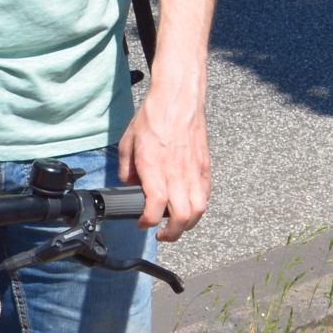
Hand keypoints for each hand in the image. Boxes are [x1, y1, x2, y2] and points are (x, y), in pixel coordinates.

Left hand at [117, 74, 210, 241]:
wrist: (178, 97)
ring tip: (177, 226)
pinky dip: (199, 207)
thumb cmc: (154, 116)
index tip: (142, 223)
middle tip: (161, 235)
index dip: (148, 222)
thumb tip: (131, 185)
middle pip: (182, 216)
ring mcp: (194, 169)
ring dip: (188, 224)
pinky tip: (189, 206)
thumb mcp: (127, 142)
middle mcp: (176, 171)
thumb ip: (127, 169)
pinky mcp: (205, 165)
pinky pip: (206, 194)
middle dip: (171, 234)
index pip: (156, 206)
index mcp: (154, 166)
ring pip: (199, 209)